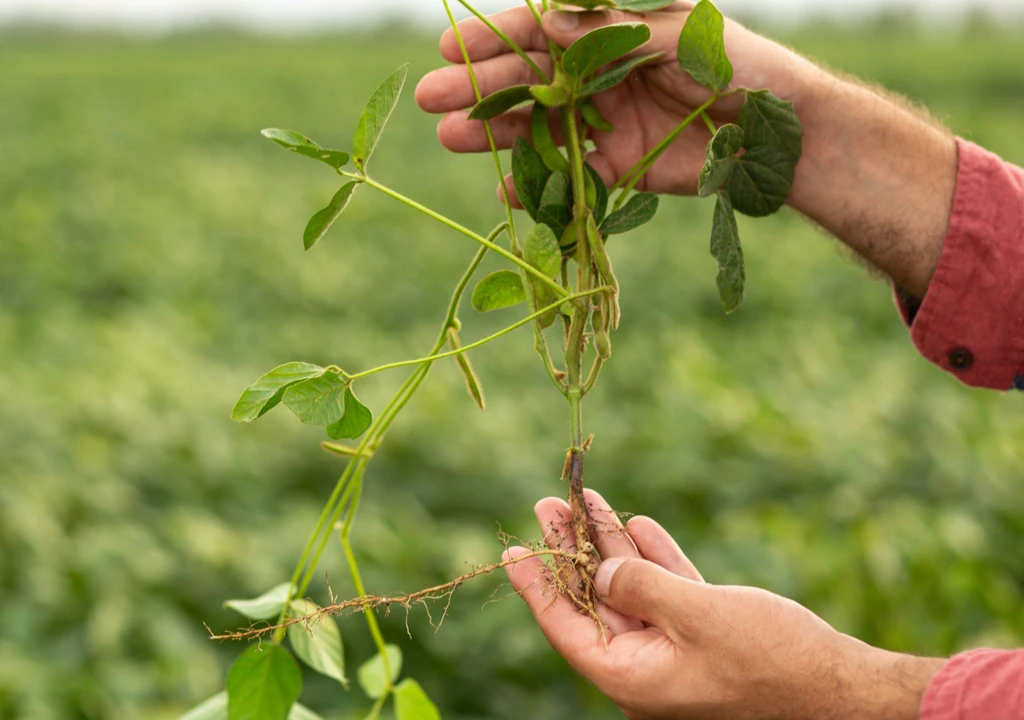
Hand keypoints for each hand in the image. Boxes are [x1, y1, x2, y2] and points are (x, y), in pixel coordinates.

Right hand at [415, 3, 816, 196]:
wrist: (779, 130)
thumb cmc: (736, 63)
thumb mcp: (675, 32)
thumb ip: (611, 31)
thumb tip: (547, 22)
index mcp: (612, 32)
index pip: (542, 31)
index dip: (496, 41)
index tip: (450, 52)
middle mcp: (601, 74)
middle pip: (530, 81)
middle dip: (481, 89)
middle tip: (431, 102)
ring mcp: (606, 120)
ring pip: (540, 127)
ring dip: (497, 134)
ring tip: (451, 139)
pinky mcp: (619, 166)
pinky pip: (571, 175)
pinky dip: (540, 183)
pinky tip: (505, 189)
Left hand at [504, 489, 944, 719]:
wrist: (843, 688)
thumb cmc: (771, 658)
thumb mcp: (697, 615)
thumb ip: (640, 587)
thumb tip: (599, 574)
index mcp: (632, 679)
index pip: (566, 627)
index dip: (536, 586)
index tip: (510, 550)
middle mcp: (646, 670)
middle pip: (594, 600)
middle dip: (571, 550)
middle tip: (548, 503)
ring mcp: (676, 653)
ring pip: (629, 590)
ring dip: (610, 545)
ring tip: (583, 499)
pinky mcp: (705, 637)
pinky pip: (666, 594)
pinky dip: (652, 560)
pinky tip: (636, 524)